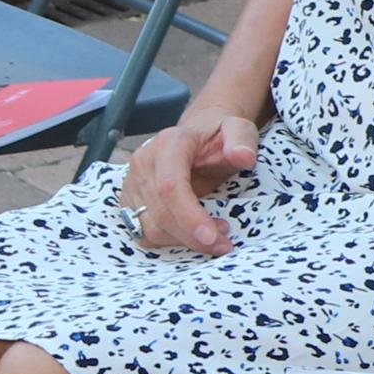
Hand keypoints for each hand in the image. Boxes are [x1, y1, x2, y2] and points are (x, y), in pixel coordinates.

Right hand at [121, 118, 258, 253]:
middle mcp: (144, 163)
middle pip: (161, 213)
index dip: (189, 216)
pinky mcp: (130, 201)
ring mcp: (133, 184)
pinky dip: (170, 241)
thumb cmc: (218, 136)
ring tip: (215, 238)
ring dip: (183, 242)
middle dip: (193, 237)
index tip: (213, 236)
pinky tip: (193, 236)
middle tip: (224, 244)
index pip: (171, 187)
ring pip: (150, 228)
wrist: (198, 134)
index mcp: (169, 144)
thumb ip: (242, 141)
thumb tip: (243, 157)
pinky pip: (144, 233)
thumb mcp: (238, 130)